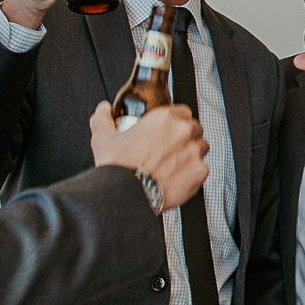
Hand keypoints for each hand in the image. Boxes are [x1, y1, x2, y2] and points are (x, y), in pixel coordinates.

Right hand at [88, 101, 208, 209]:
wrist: (127, 194)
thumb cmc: (119, 167)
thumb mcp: (103, 138)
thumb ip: (103, 119)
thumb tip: (102, 110)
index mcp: (164, 118)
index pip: (182, 111)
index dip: (176, 121)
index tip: (169, 129)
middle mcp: (183, 132)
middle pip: (195, 129)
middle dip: (185, 137)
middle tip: (170, 148)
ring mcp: (194, 152)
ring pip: (201, 148)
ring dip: (191, 153)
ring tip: (175, 164)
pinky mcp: (200, 173)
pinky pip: (202, 169)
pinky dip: (192, 173)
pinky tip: (178, 178)